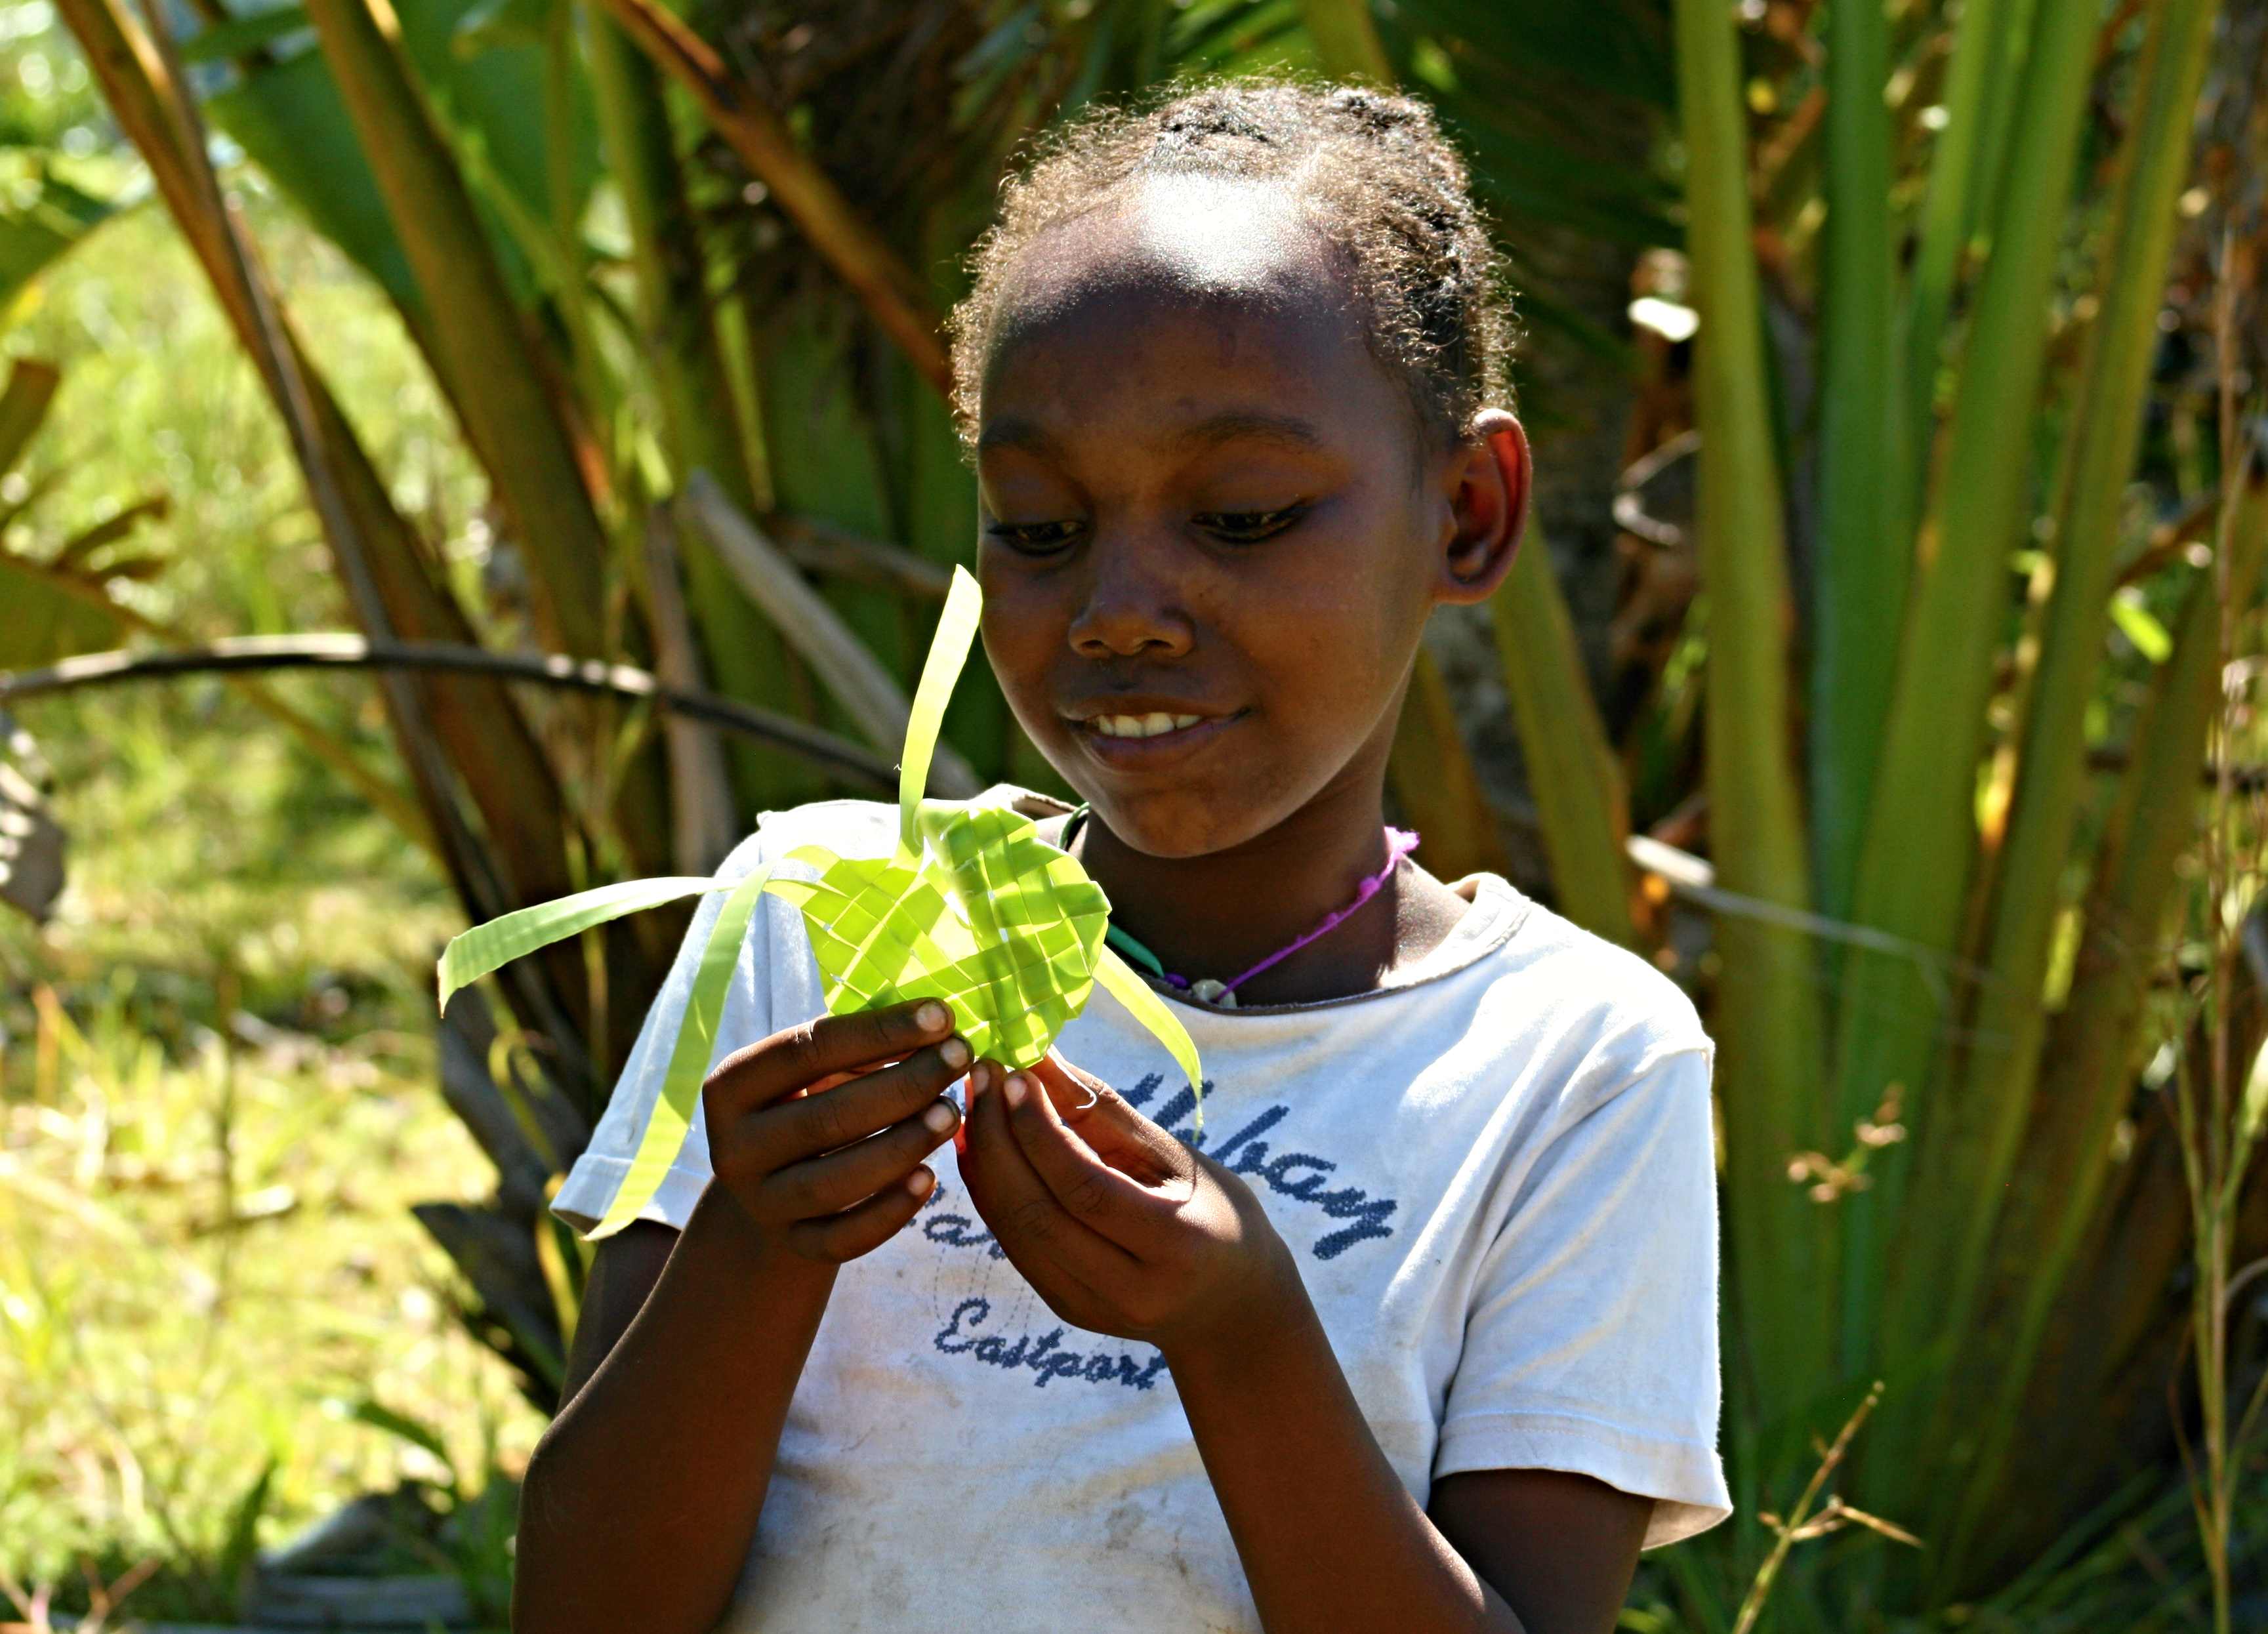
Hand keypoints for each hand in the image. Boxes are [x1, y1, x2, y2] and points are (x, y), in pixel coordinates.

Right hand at [701, 999, 966, 1263]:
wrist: (776, 1185)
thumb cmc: (811, 1102)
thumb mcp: (819, 1069)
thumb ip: (864, 1048)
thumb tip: (937, 1029)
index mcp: (731, 1086)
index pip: (809, 1050)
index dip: (879, 1031)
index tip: (941, 1015)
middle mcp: (735, 1148)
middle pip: (825, 1118)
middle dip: (903, 1086)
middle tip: (960, 1059)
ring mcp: (761, 1204)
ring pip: (835, 1183)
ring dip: (902, 1145)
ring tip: (952, 1113)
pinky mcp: (793, 1245)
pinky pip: (844, 1238)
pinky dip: (890, 1211)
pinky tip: (930, 1178)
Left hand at [957, 1051, 1296, 1359]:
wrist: (1231, 1304)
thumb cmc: (1215, 1210)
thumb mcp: (1174, 1157)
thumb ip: (1105, 1111)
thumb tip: (1041, 1058)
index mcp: (1174, 1246)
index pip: (1085, 1188)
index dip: (1039, 1130)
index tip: (1015, 1073)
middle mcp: (1130, 1290)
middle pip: (1037, 1213)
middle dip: (997, 1138)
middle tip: (982, 1076)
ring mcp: (1092, 1307)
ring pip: (1015, 1231)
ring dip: (984, 1162)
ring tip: (975, 1101)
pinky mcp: (1066, 1307)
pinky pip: (1014, 1243)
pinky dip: (990, 1190)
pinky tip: (981, 1144)